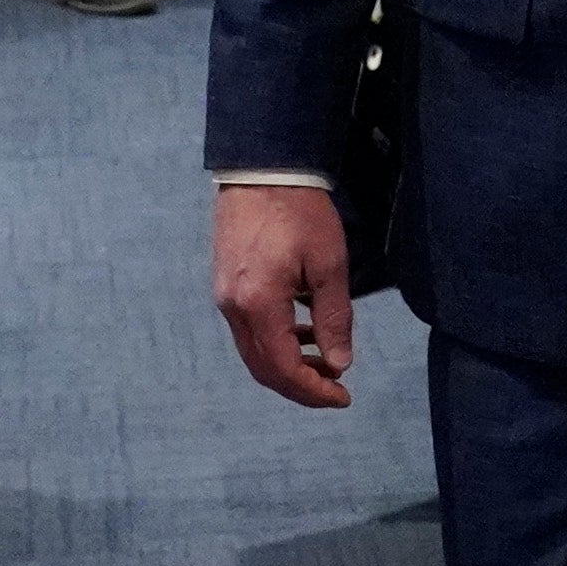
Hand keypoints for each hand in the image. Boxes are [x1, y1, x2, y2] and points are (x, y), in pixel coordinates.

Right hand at [214, 183, 354, 410]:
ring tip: (326, 360)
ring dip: (287, 364)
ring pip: (253, 350)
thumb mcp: (329, 265)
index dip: (313, 391)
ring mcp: (223, 296)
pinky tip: (302, 331)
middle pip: (263, 368)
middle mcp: (233, 307)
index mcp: (259, 304)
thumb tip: (339, 364)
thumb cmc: (301, 212)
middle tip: (336, 388)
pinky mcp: (224, 284)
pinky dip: (275, 341)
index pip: (283, 369)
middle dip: (300, 385)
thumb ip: (334, 318)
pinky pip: (247, 328)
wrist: (262, 168)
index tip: (343, 397)